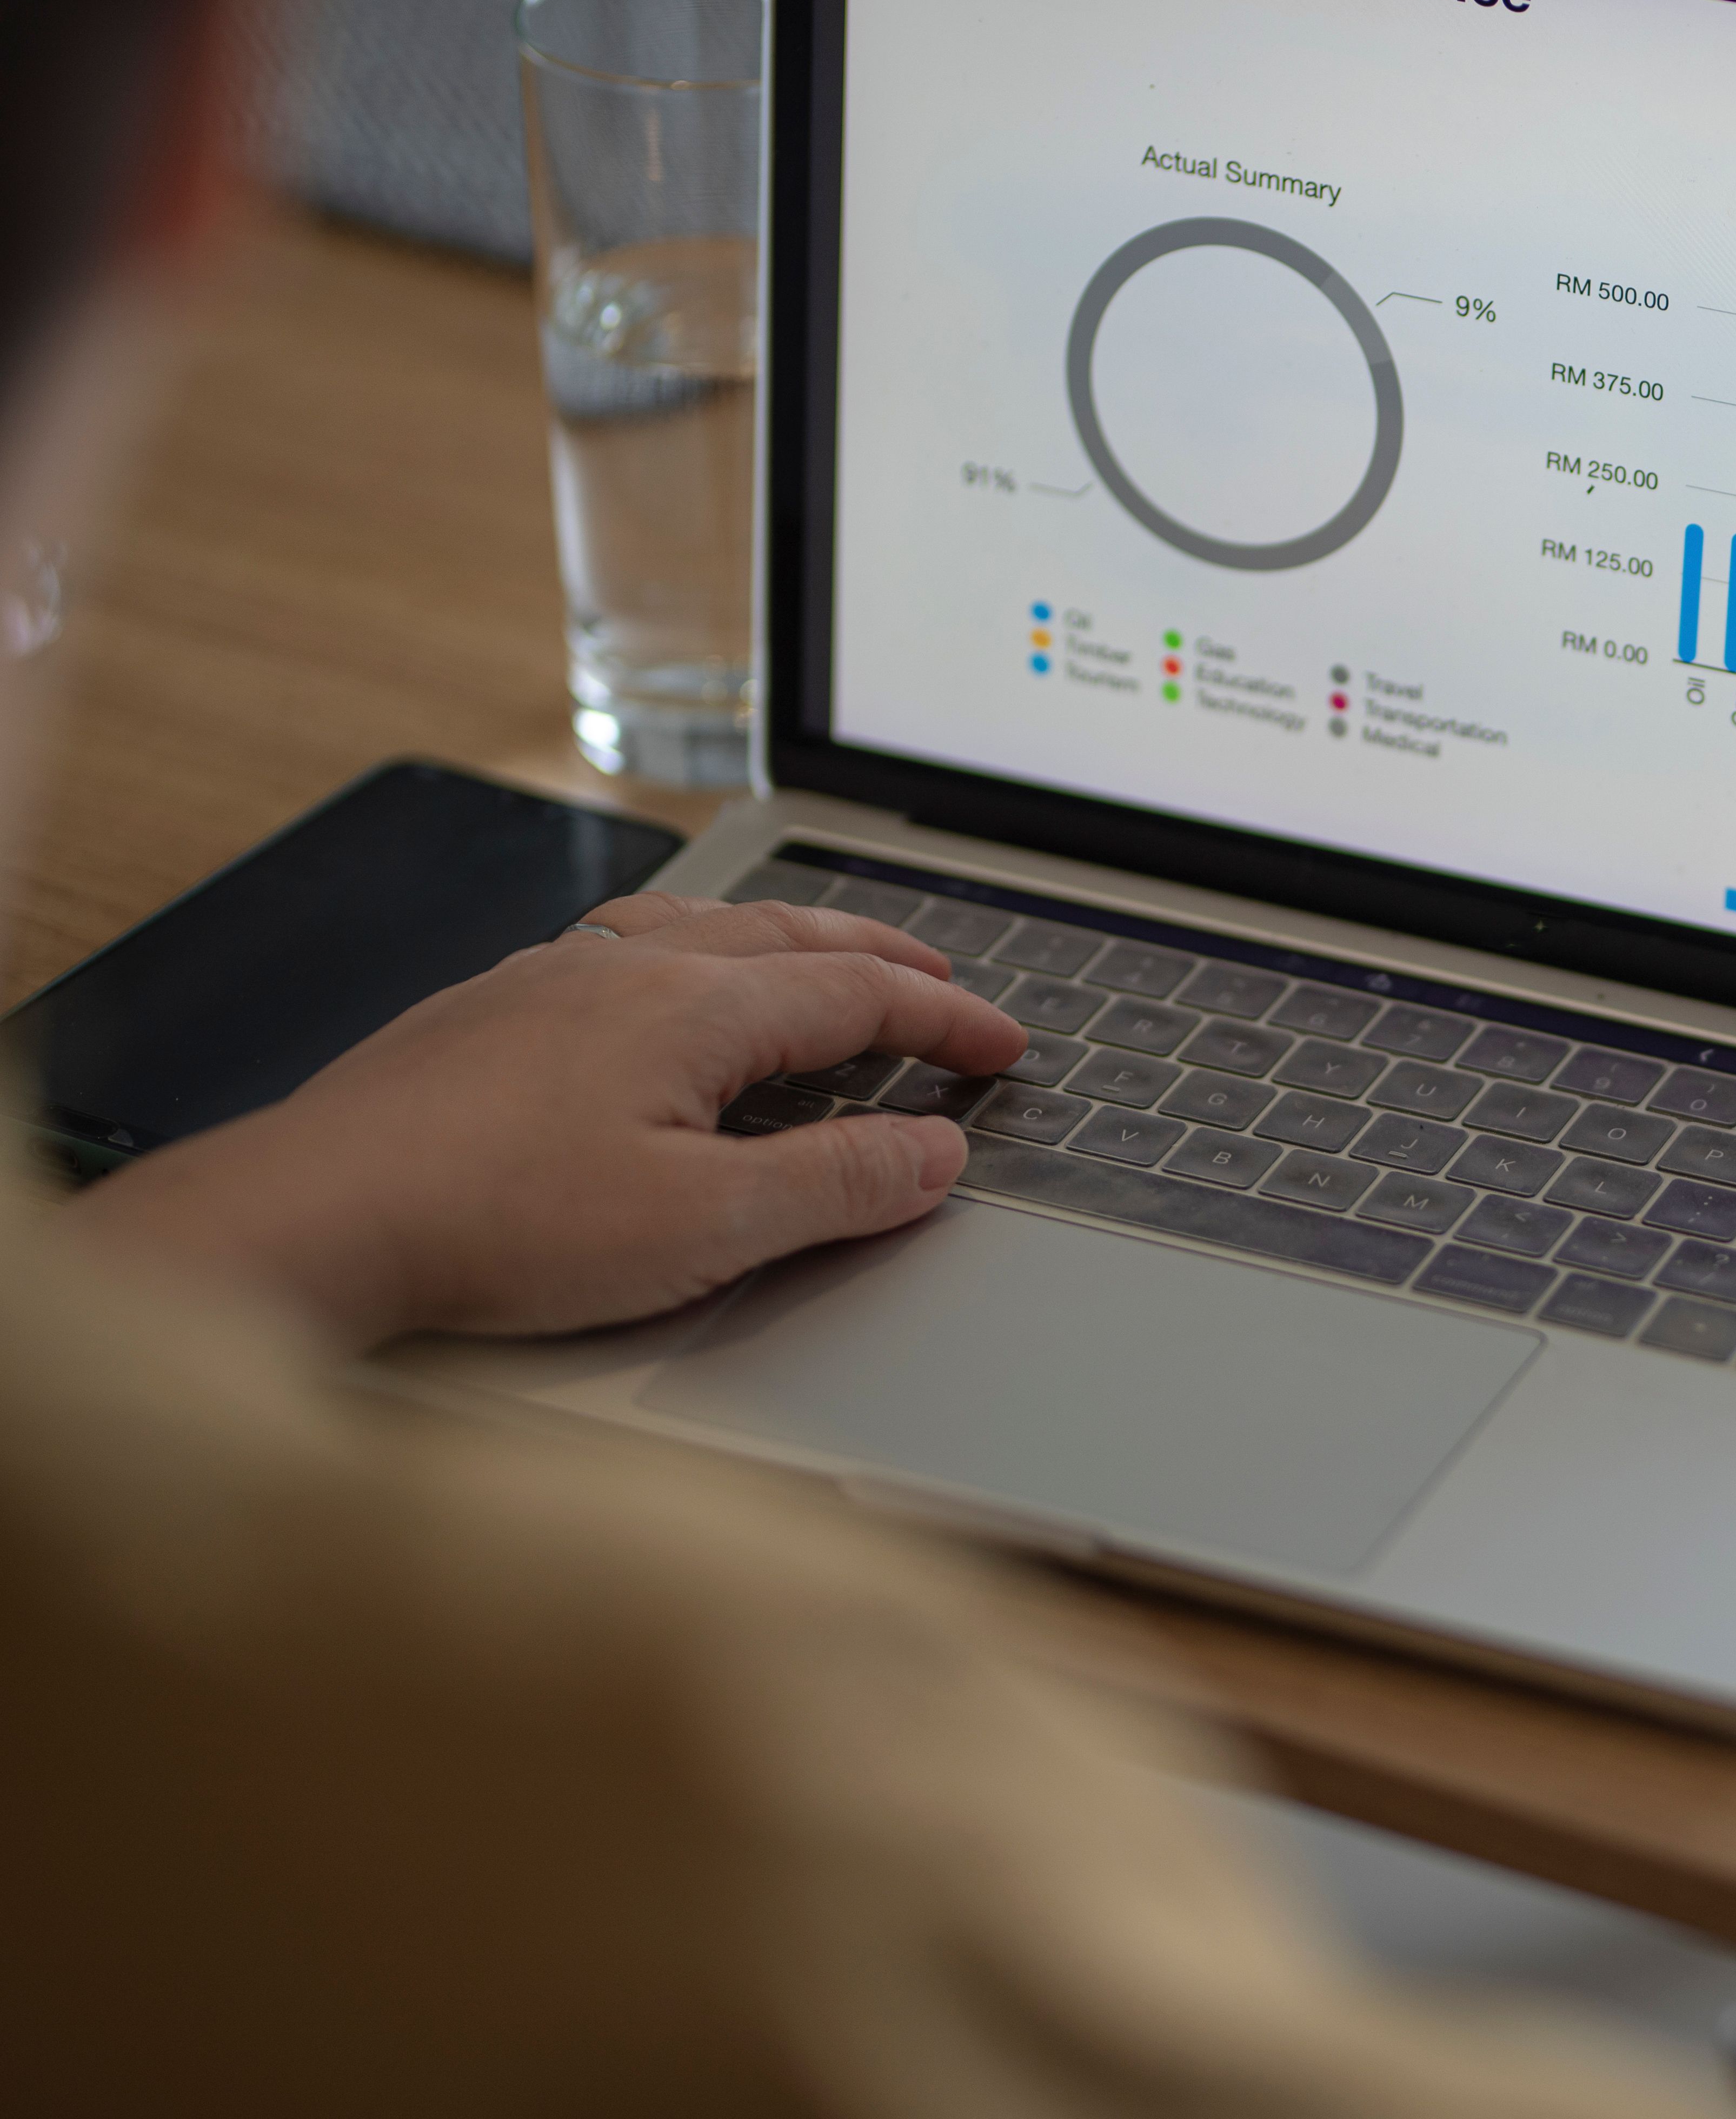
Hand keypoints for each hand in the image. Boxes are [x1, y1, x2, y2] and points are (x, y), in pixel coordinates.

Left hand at [61, 893, 1026, 1346]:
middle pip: (787, 937)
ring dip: (784, 941)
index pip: (860, 993)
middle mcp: (624, 969)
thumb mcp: (704, 1228)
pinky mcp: (486, 1014)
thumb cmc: (495, 1227)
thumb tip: (933, 1152)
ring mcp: (547, 980)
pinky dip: (691, 955)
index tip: (1003, 1047)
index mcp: (693, 1008)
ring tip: (821, 960)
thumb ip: (835, 1184)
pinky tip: (667, 989)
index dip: (947, 1019)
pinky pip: (620, 949)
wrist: (311, 1219)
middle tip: (941, 983)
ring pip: (698, 928)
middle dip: (881, 956)